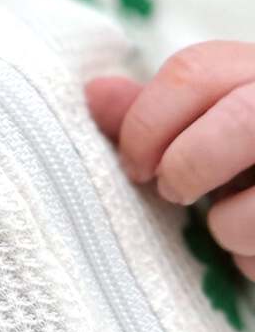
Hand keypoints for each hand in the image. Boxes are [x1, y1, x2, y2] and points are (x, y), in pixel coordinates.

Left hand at [85, 41, 254, 279]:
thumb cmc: (245, 152)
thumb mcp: (207, 122)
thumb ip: (155, 112)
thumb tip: (93, 93)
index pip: (194, 70)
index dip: (148, 121)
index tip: (134, 165)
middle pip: (240, 118)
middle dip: (189, 164)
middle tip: (173, 193)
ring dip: (229, 225)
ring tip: (226, 228)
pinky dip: (254, 261)